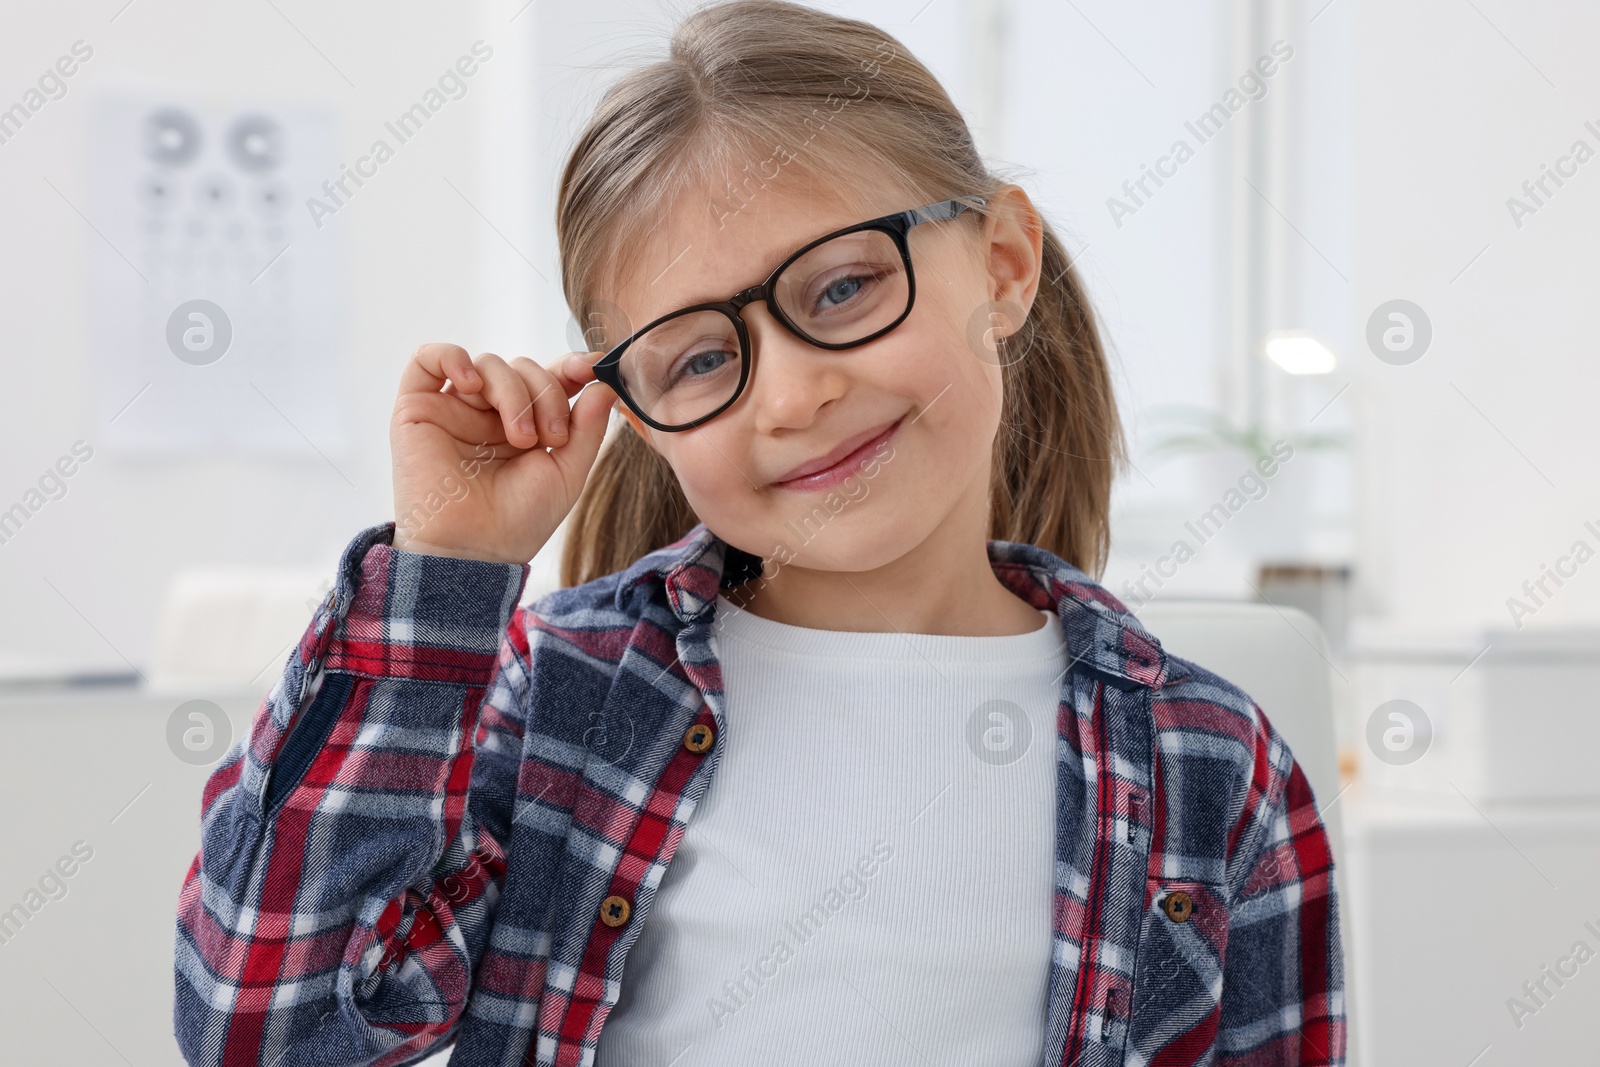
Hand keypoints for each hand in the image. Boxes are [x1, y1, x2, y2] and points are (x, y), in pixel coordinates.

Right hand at [389, 343, 617, 564]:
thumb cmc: (519, 521)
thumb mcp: (568, 472)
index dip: (571, 366)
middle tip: (550, 436)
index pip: (549, 377)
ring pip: (488, 363)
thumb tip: (605, 383)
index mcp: (525, 424)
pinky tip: (471, 385)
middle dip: (546, 393)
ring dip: (513, 391)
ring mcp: (454, 408)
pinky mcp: (417, 408)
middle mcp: (489, 413)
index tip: (593, 368)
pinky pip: (427, 358)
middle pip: (523, 367)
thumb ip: (587, 427)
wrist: (474, 551)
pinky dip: (452, 356)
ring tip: (520, 438)